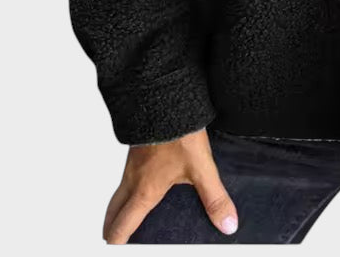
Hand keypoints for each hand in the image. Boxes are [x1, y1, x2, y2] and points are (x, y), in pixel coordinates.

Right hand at [102, 128, 237, 243]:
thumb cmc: (179, 133)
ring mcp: (132, 161)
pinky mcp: (137, 146)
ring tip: (128, 214)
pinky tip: (143, 180)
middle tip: (115, 238)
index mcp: (144, 191)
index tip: (114, 250)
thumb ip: (214, 198)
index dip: (117, 242)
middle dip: (112, 227)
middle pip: (113, 210)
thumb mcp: (201, 168)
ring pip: (118, 190)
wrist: (165, 97)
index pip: (122, 225)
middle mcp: (133, 178)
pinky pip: (126, 173)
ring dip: (119, 206)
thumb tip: (227, 224)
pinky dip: (127, 185)